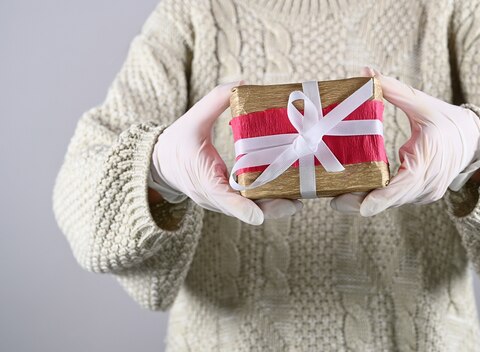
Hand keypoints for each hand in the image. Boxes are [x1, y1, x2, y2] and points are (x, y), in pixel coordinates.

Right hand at [149, 80, 302, 224]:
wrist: (159, 164)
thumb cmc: (176, 143)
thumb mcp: (192, 119)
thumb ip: (215, 101)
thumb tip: (241, 83)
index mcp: (202, 179)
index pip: (222, 197)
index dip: (241, 207)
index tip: (259, 214)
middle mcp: (213, 197)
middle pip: (244, 209)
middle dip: (271, 207)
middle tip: (296, 202)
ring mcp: (220, 202)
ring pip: (250, 210)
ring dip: (274, 206)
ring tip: (299, 198)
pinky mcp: (227, 200)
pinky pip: (249, 204)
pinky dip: (267, 200)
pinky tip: (288, 192)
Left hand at [330, 67, 479, 215]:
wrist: (476, 140)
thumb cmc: (448, 121)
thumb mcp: (422, 103)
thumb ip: (393, 90)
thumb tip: (366, 72)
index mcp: (429, 160)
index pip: (404, 186)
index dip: (383, 198)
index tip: (363, 207)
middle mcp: (427, 183)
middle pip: (390, 199)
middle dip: (361, 200)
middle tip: (332, 198)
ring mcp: (425, 192)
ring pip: (391, 202)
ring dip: (365, 199)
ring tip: (335, 195)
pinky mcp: (421, 195)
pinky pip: (395, 198)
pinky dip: (376, 196)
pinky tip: (353, 191)